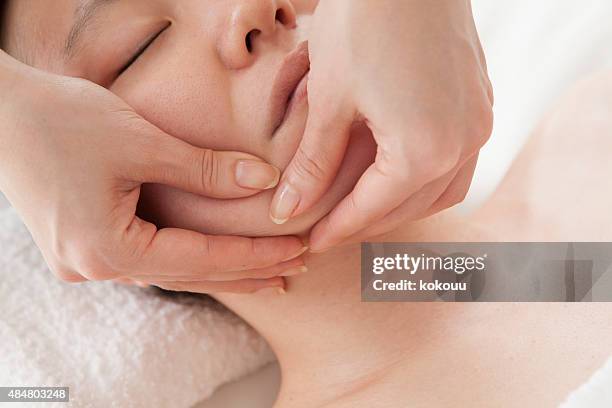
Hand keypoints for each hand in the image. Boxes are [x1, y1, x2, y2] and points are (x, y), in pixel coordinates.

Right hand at [0, 52, 305, 292]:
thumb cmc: (61, 119)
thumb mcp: (143, 143)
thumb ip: (207, 170)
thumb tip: (265, 181)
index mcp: (108, 250)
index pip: (202, 260)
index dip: (255, 256)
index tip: (297, 250)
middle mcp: (94, 267)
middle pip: (189, 275)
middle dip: (246, 271)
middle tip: (295, 268)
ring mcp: (83, 260)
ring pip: (169, 271)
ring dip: (218, 268)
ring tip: (266, 271)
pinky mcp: (80, 246)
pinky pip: (145, 259)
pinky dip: (184, 257)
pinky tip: (210, 258)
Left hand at [269, 0, 492, 250]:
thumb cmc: (363, 22)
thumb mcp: (329, 100)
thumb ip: (313, 164)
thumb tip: (289, 210)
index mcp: (425, 151)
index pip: (373, 209)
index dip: (337, 229)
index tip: (311, 242)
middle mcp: (463, 144)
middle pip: (410, 206)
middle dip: (369, 222)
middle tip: (331, 228)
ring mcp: (478, 121)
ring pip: (442, 188)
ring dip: (402, 204)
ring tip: (364, 206)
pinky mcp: (480, 100)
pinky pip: (457, 157)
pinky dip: (425, 174)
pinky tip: (397, 168)